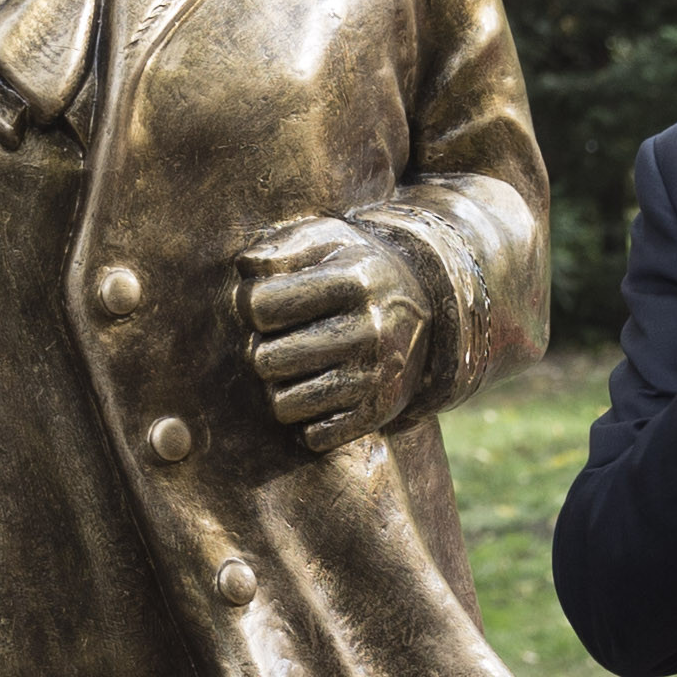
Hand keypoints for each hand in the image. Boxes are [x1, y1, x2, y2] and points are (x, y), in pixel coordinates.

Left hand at [237, 217, 426, 452]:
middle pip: (266, 361)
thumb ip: (281, 247)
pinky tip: (321, 391)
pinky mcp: (381, 412)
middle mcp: (372, 329)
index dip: (250, 305)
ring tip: (299, 366)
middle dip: (263, 349)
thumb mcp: (328, 240)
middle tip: (282, 339)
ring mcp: (379, 376)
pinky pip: (314, 437)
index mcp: (356, 280)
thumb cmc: (358, 270)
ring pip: (284, 405)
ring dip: (281, 388)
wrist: (430, 307)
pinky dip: (308, 419)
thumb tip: (246, 269)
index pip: (260, 306)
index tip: (265, 304)